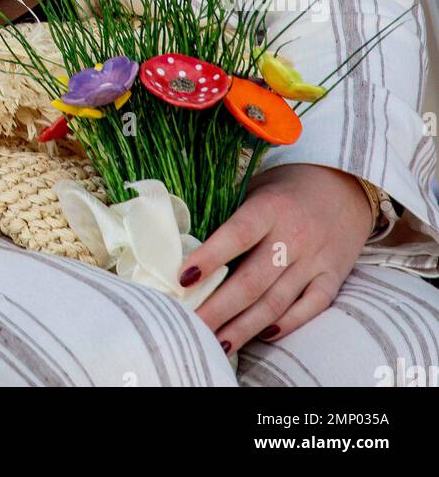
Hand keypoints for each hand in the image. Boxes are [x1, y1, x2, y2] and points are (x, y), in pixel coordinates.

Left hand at [182, 163, 372, 352]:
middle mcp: (294, 236)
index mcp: (271, 207)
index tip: (183, 279)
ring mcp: (316, 260)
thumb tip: (189, 243)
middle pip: (252, 281)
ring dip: (244, 327)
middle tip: (191, 325)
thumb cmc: (288, 188)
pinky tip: (261, 335)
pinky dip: (286, 324)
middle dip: (218, 308)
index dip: (210, 257)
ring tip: (216, 343)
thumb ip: (232, 213)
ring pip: (276, 302)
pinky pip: (310, 308)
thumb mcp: (258, 187)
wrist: (345, 185)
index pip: (237, 234)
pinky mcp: (333, 278)